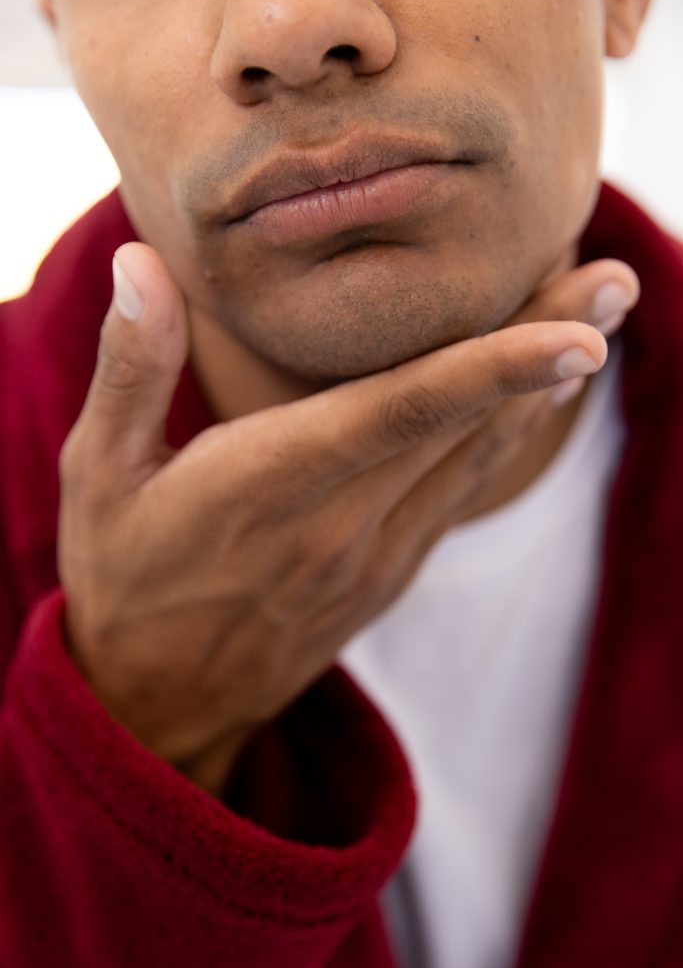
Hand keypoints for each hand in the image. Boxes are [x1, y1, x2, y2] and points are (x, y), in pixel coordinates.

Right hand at [57, 244, 638, 793]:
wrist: (157, 703)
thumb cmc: (123, 578)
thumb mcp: (99, 474)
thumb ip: (130, 367)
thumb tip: (143, 264)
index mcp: (265, 486)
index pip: (396, 414)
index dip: (491, 369)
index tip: (575, 331)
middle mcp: (336, 523)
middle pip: (458, 426)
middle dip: (546, 351)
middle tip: (617, 283)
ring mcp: (371, 556)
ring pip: (472, 461)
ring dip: (541, 391)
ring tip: (600, 323)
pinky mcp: (385, 574)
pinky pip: (458, 496)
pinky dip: (504, 440)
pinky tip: (537, 398)